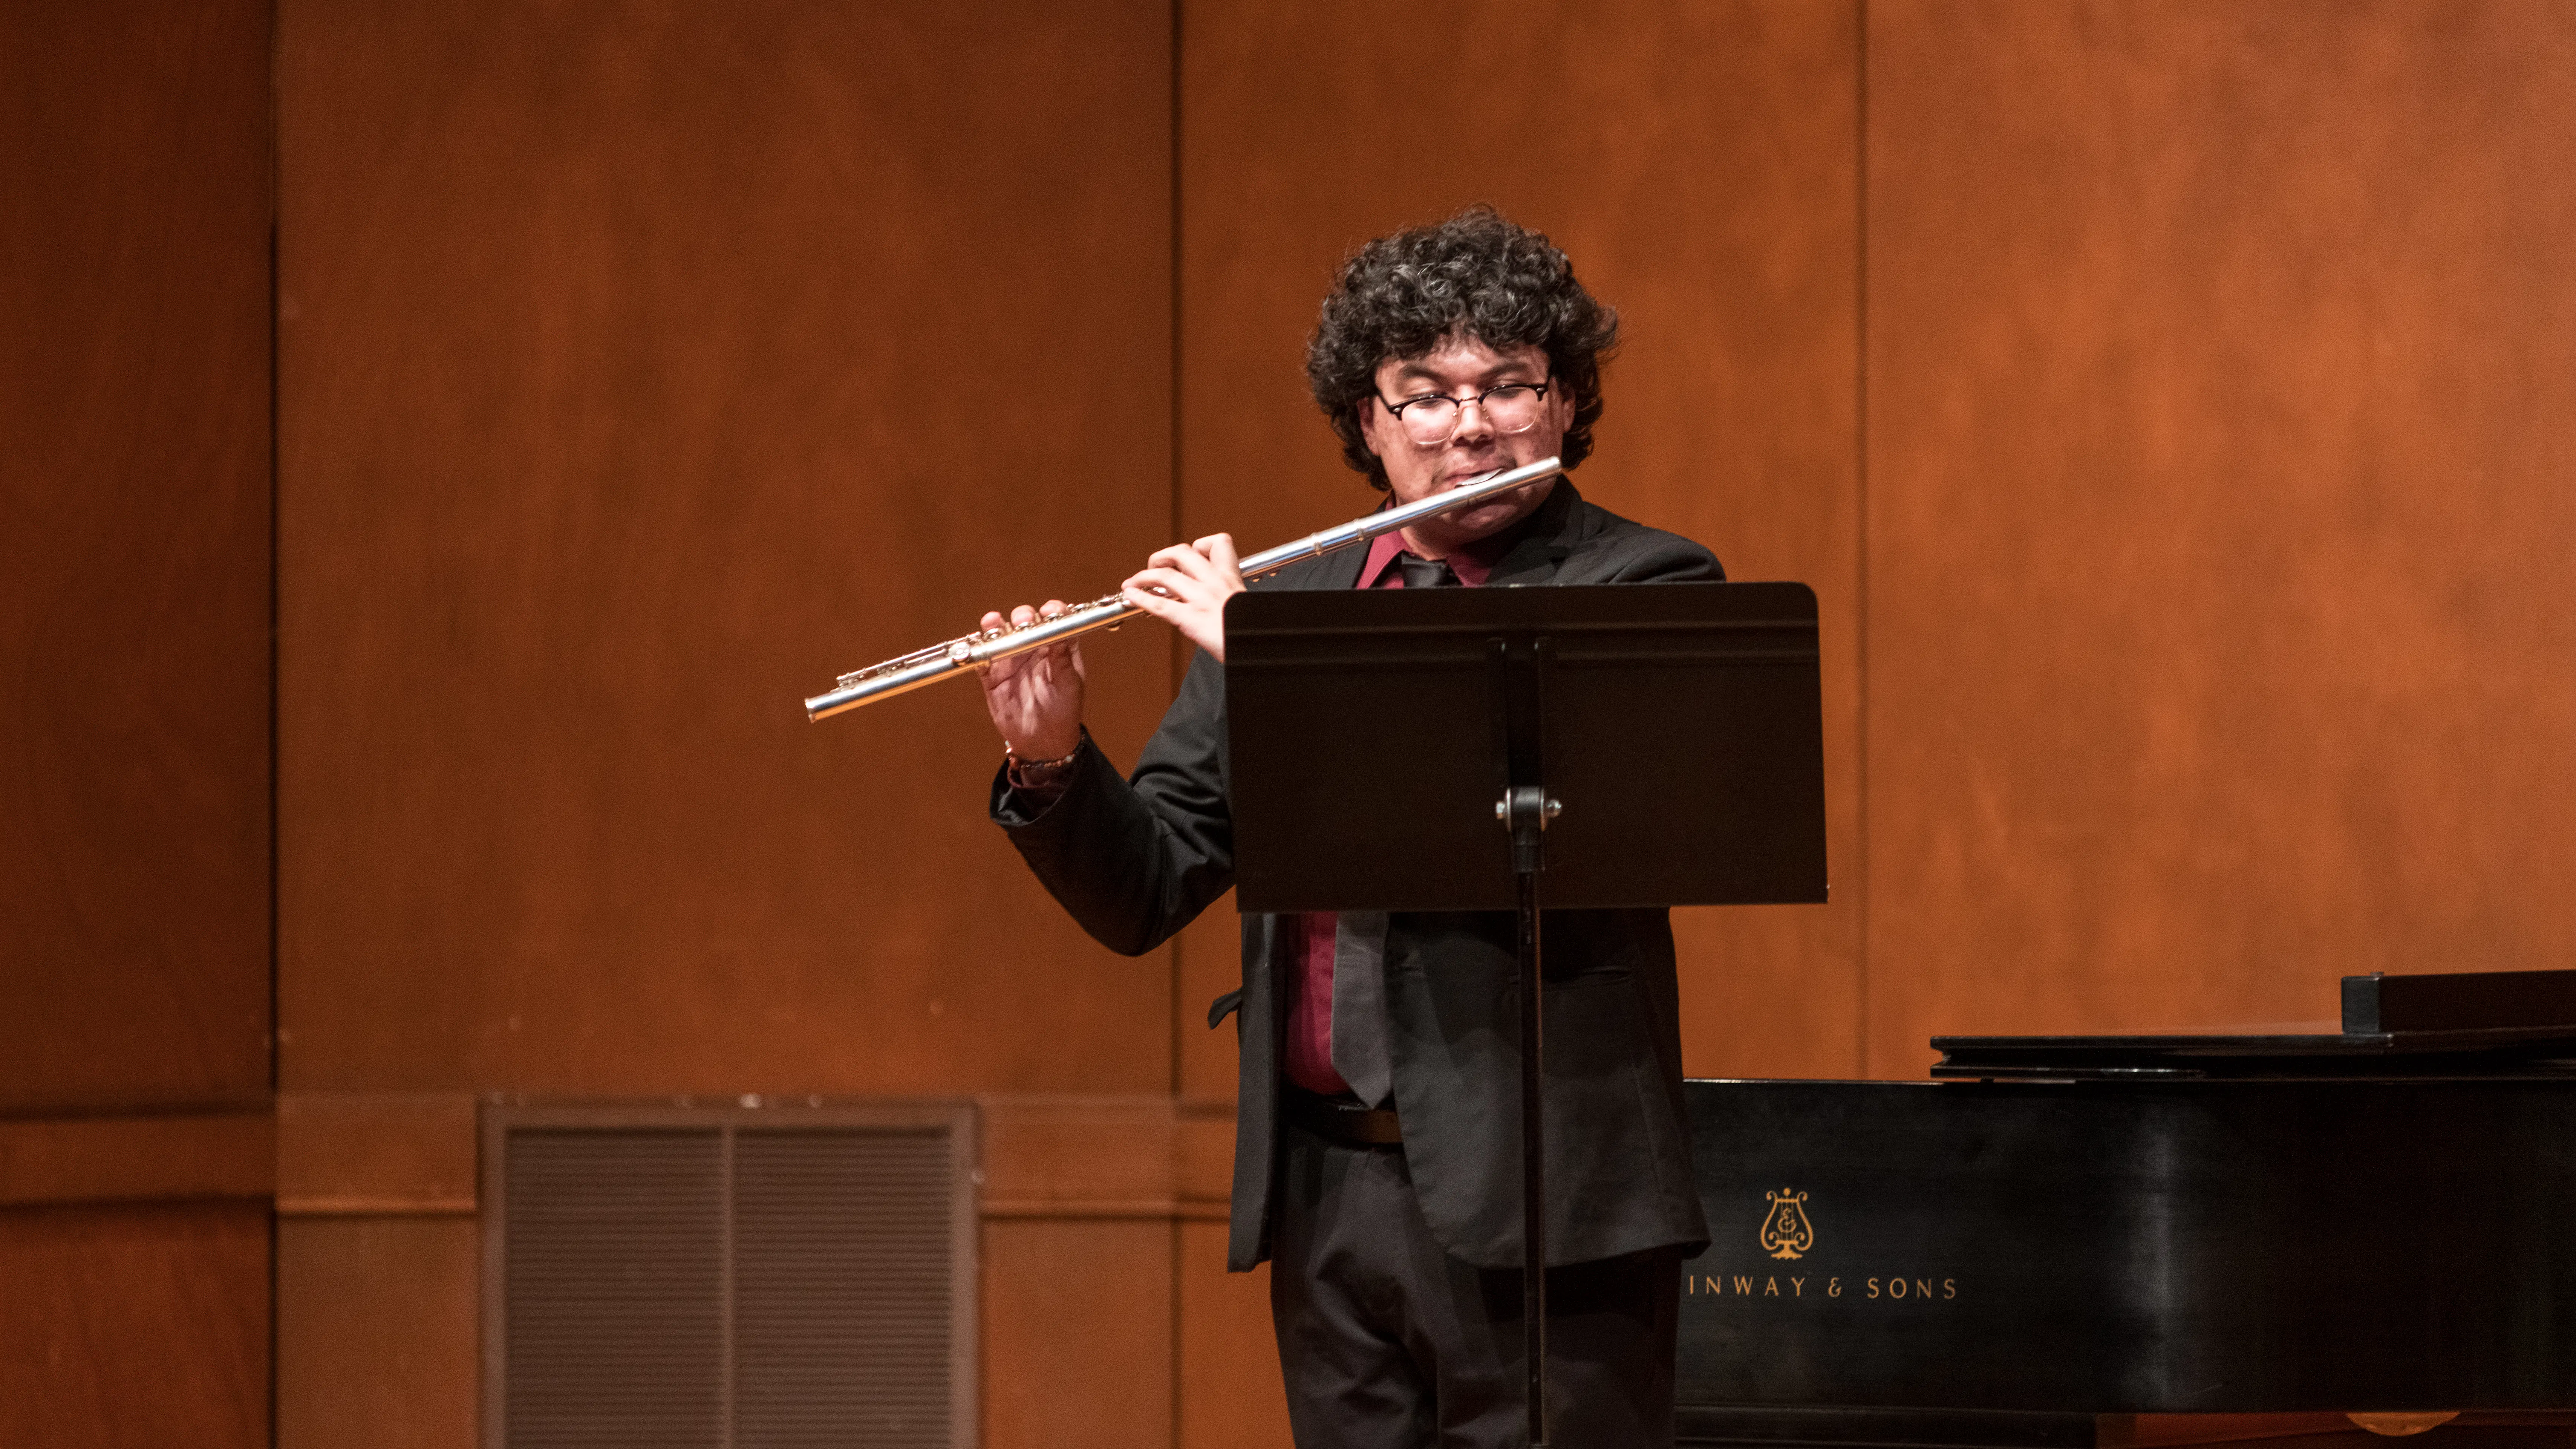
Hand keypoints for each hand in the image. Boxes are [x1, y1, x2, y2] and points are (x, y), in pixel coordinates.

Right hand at [978, 600, 1084, 759]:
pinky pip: (982, 659)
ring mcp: (1011, 660)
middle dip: (1022, 616)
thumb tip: (1061, 631)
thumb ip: (1062, 659)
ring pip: (1000, 635)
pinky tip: (980, 651)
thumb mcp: (1068, 686)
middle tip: (1022, 622)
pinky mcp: (992, 676)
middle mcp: (1033, 648)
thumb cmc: (1063, 712)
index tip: (1048, 612)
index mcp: (1057, 646)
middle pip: (1024, 621)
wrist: (1042, 743)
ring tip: (993, 624)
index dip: (1052, 610)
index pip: (1055, 619)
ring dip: (994, 626)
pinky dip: (978, 652)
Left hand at [1121, 533, 1244, 662]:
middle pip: (1182, 552)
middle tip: (1155, 566)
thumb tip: (1216, 598)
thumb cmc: (1253, 632)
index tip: (1191, 558)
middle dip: (1162, 556)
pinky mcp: (1191, 619)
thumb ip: (1229, 596)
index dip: (1200, 546)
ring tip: (1133, 582)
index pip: (1218, 542)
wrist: (1260, 649)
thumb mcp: (1245, 604)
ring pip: (1165, 576)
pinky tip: (1130, 596)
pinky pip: (1159, 604)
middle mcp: (1215, 583)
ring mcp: (1202, 599)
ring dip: (1143, 576)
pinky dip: (1139, 597)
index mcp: (1231, 578)